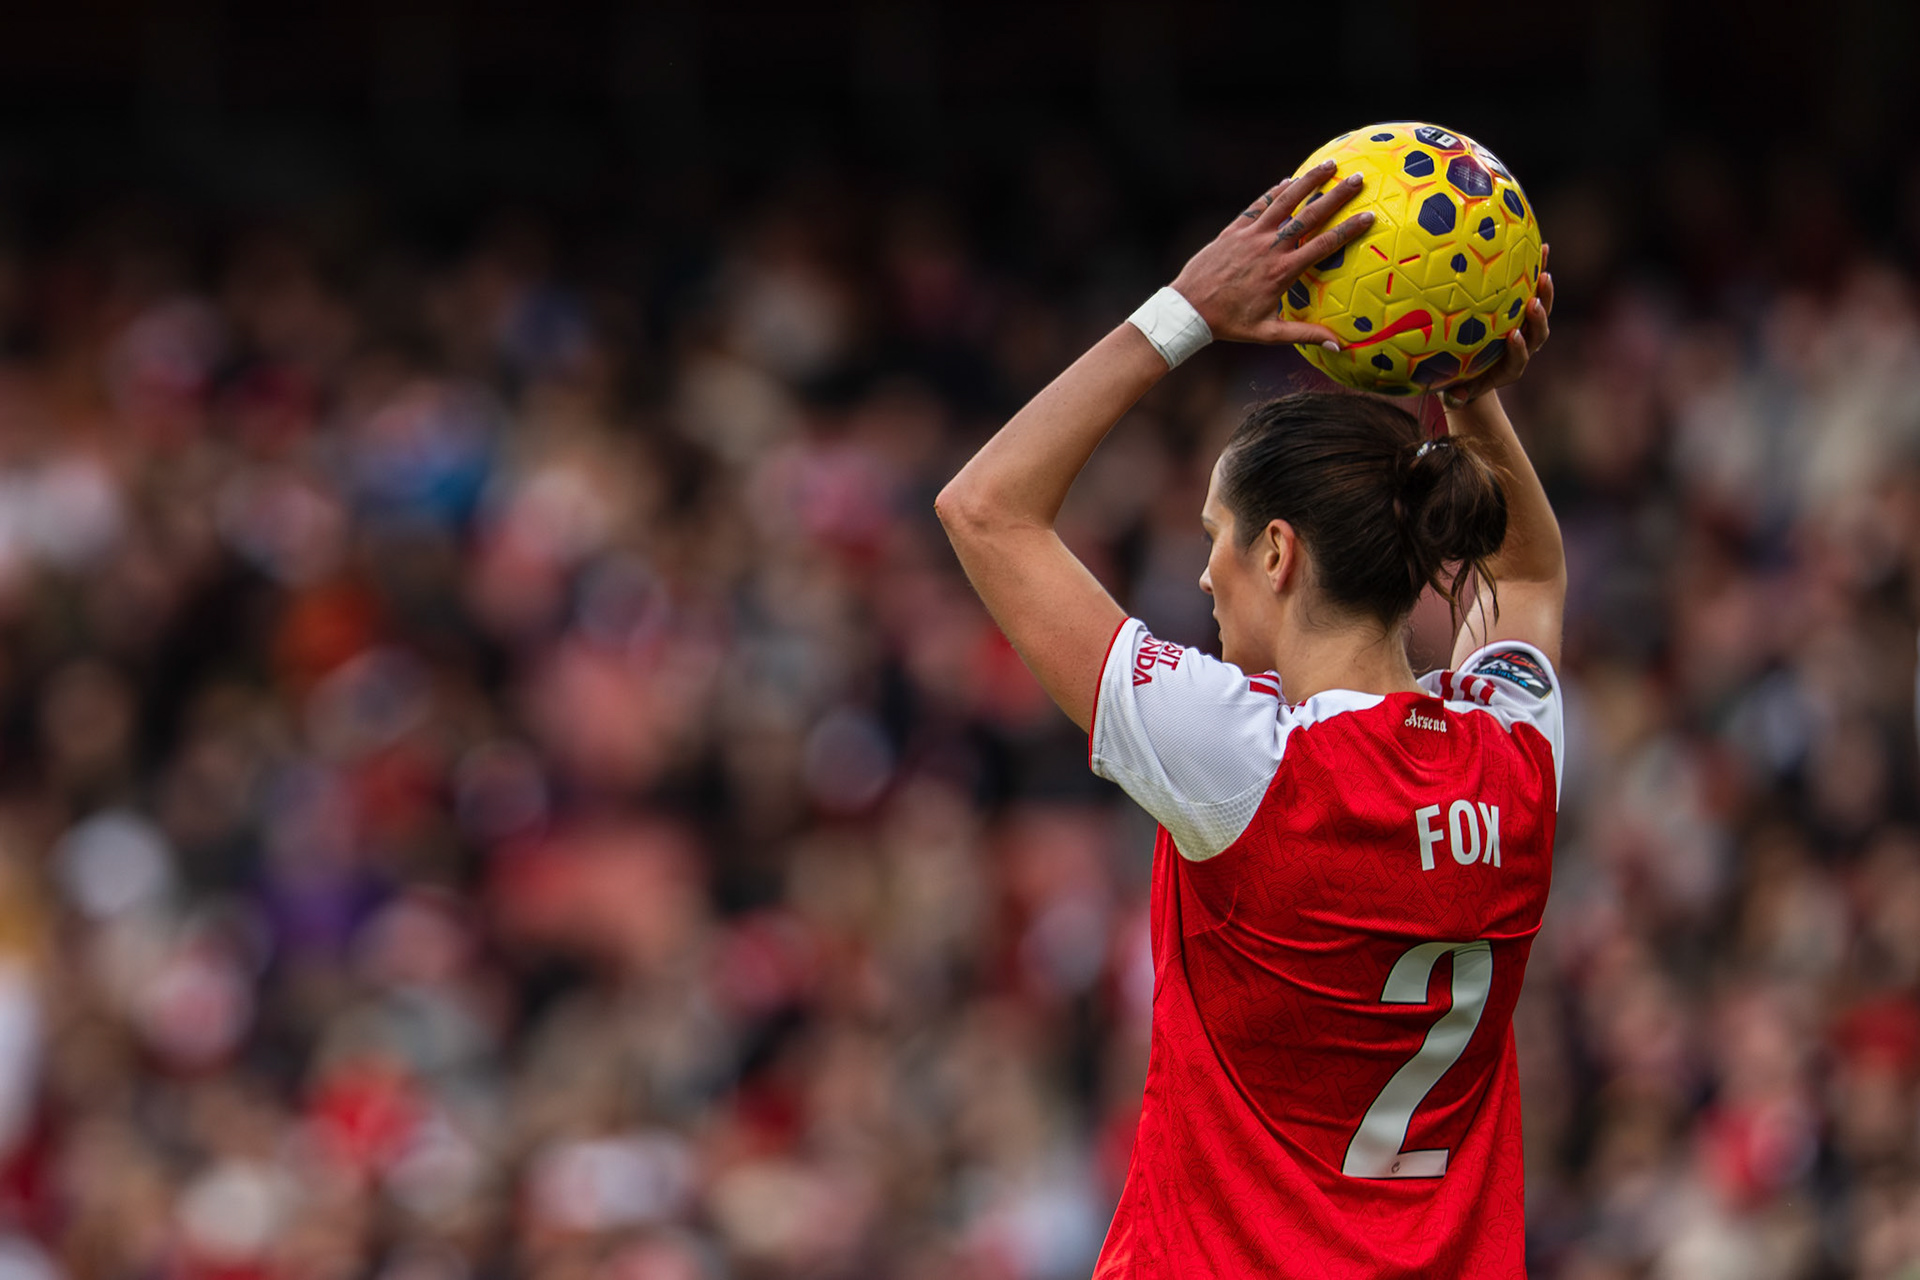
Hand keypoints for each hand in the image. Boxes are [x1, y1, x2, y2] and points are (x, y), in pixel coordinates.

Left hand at [1168, 160, 1374, 346]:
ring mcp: (1250, 236)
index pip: (1324, 245)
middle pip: (1309, 215)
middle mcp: (1269, 248)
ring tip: (1329, 165)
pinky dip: (1274, 192)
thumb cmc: (1229, 324)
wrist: (1189, 309)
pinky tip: (1288, 180)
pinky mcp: (1233, 231)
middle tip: (1358, 178)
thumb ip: (1305, 335)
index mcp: (1282, 272)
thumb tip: (1338, 347)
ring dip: (1308, 181)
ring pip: (1284, 202)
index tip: (1369, 215)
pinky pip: (1258, 206)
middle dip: (1336, 195)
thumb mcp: (1268, 334)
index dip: (1348, 229)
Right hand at [1441, 245, 1553, 408]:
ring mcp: (1525, 327)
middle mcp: (1522, 347)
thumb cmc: (1458, 380)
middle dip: (1538, 319)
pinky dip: (1540, 271)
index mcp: (1510, 367)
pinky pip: (1535, 290)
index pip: (1519, 359)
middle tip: (1534, 303)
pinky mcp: (1523, 311)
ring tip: (1544, 273)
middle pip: (1538, 334)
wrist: (1471, 374)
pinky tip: (1543, 248)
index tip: (1513, 336)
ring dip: (1545, 293)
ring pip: (1541, 312)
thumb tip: (1454, 396)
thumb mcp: (1455, 390)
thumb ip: (1457, 394)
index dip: (1519, 349)